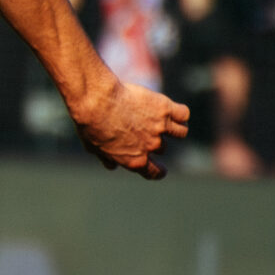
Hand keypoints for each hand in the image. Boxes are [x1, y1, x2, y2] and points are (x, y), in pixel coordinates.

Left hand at [71, 73, 189, 178]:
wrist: (97, 102)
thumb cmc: (90, 124)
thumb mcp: (93, 147)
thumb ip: (106, 158)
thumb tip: (112, 166)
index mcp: (135, 161)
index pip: (155, 172)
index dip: (157, 170)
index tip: (160, 168)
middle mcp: (151, 146)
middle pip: (162, 148)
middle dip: (154, 140)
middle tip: (140, 127)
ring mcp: (160, 127)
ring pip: (181, 132)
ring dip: (174, 128)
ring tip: (166, 120)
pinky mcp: (164, 108)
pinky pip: (183, 113)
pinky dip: (180, 112)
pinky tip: (171, 108)